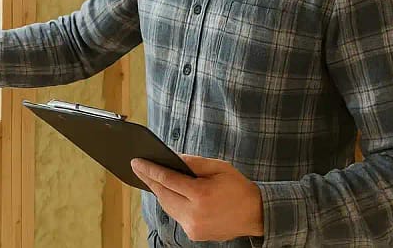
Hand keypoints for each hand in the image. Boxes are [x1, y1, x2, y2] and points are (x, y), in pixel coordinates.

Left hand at [131, 154, 263, 242]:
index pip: (167, 180)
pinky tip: (167, 192)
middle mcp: (194, 214)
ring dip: (159, 192)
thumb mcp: (218, 167)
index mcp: (201, 195)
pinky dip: (170, 202)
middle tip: (138, 167)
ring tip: (150, 177)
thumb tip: (171, 158)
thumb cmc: (238, 188)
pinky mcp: (194, 234)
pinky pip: (176, 215)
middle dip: (149, 180)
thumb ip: (193, 163)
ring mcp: (193, 227)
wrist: (255, 214)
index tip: (137, 162)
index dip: (150, 170)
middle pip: (162, 195)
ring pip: (167, 207)